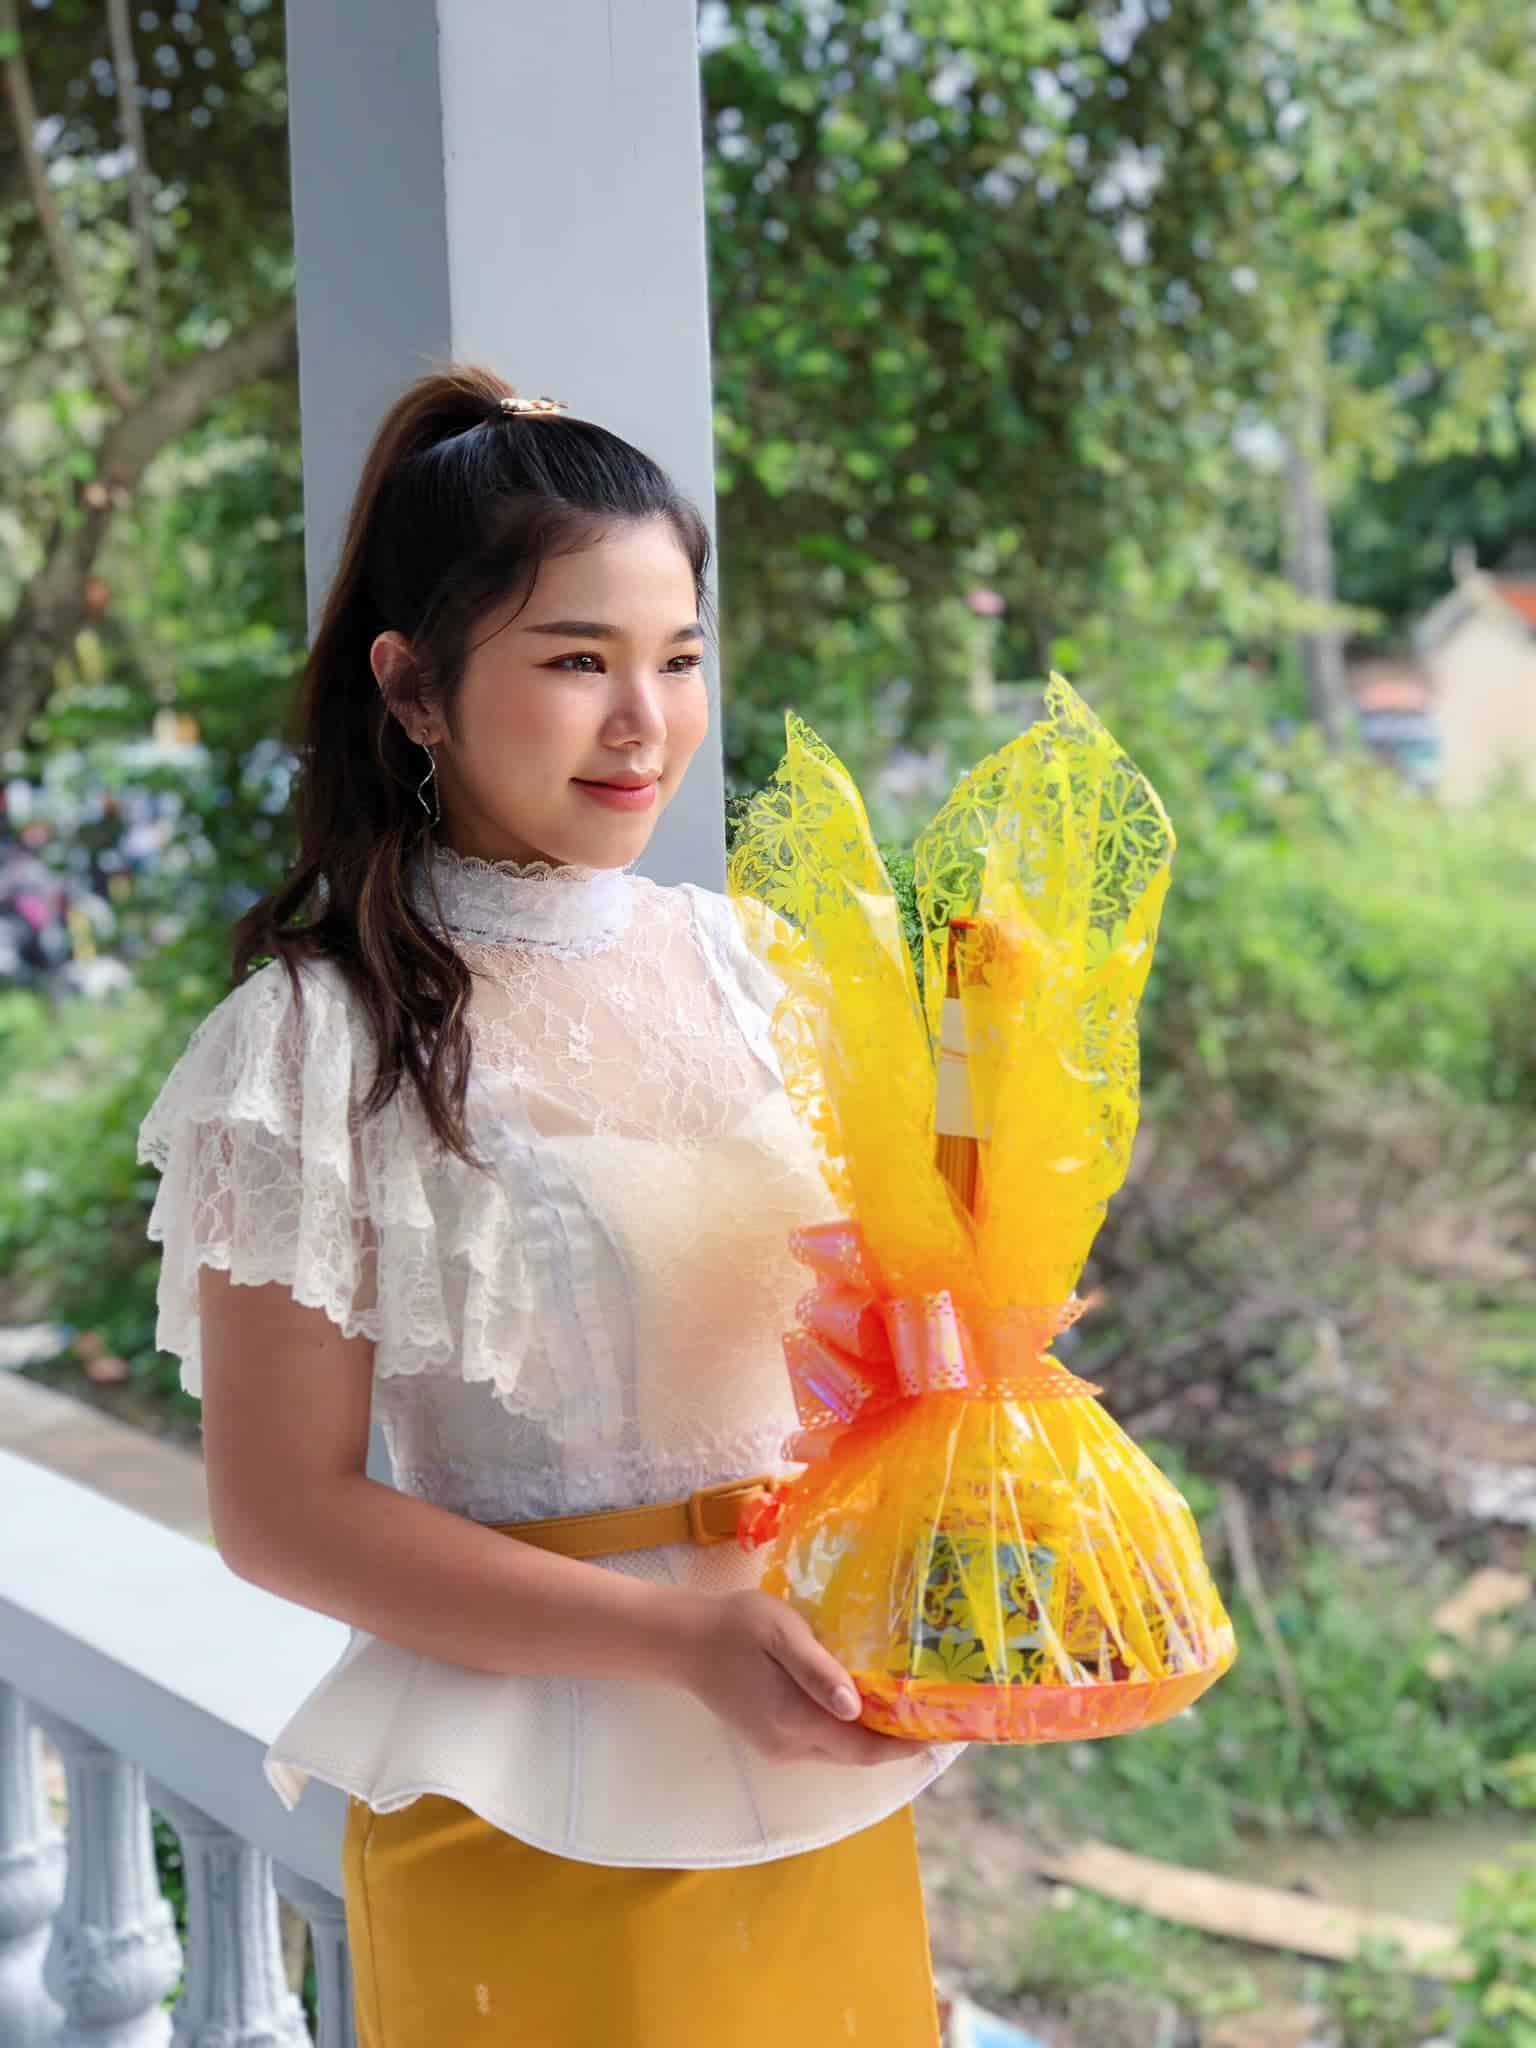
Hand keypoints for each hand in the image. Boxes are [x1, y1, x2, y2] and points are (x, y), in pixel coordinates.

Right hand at [674, 1589, 927, 1768]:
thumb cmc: (736, 1627)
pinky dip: (849, 1731)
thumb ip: (817, 1670)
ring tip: (908, 1706)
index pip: (866, 1749)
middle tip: (936, 1713)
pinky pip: (822, 1743)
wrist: (684, 1642)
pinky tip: (864, 1703)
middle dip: (898, 1740)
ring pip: (840, 1751)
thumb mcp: (781, 1633)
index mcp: (796, 1721)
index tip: (944, 1729)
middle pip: (858, 1755)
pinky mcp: (770, 1738)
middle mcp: (790, 1746)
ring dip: (874, 1736)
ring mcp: (778, 1747)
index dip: (907, 1745)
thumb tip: (855, 1707)